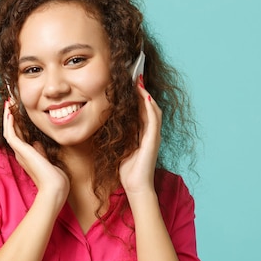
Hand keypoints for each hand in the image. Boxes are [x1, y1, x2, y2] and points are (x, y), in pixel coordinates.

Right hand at [3, 100, 69, 201]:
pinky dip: (9, 123)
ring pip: (8, 131)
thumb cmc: (54, 178)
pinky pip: (11, 134)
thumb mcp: (47, 160)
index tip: (16, 112)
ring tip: (7, 103)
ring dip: (7, 117)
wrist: (54, 187)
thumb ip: (40, 151)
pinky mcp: (21, 151)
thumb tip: (36, 142)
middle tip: (9, 103)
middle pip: (12, 131)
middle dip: (10, 117)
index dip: (16, 123)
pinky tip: (9, 113)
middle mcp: (21, 153)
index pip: (19, 136)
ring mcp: (20, 152)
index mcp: (26, 155)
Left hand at [119, 76, 161, 195]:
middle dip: (142, 89)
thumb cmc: (127, 170)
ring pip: (152, 109)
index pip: (140, 108)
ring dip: (146, 94)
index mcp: (142, 132)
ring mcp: (153, 135)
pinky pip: (153, 120)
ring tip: (139, 80)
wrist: (136, 186)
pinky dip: (149, 107)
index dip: (136, 94)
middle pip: (147, 105)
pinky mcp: (153, 140)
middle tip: (135, 74)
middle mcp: (150, 131)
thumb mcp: (120, 147)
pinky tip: (145, 97)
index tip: (128, 80)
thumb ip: (119, 135)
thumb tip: (107, 122)